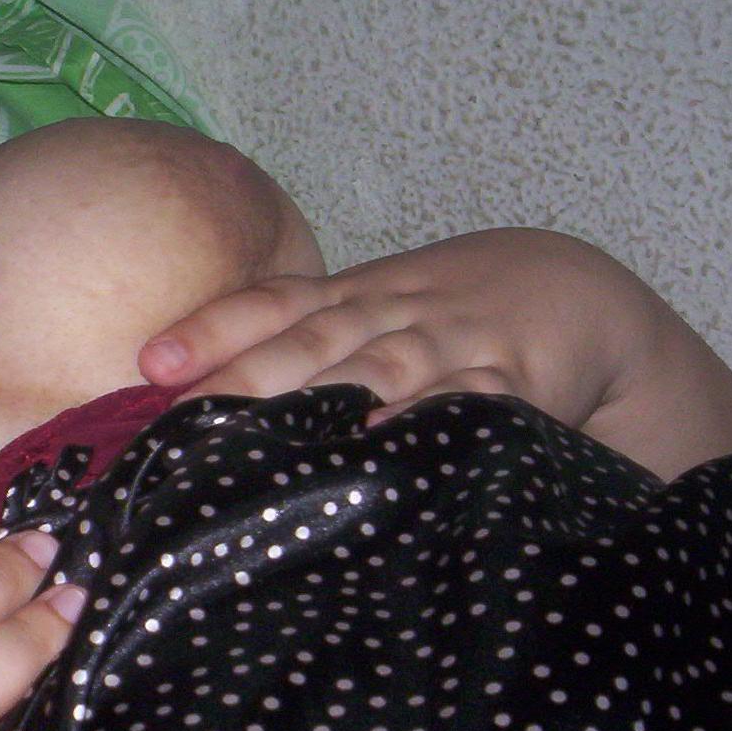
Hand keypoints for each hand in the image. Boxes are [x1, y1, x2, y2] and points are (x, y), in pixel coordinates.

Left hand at [138, 228, 640, 427]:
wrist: (579, 291)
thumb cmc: (444, 315)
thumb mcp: (375, 312)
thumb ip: (300, 342)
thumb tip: (193, 392)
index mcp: (353, 297)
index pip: (273, 304)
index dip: (213, 328)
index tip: (152, 362)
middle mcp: (393, 315)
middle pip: (312, 342)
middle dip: (247, 377)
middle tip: (185, 415)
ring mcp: (452, 344)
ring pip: (378, 368)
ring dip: (322, 396)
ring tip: (262, 434)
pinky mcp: (513, 380)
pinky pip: (468, 399)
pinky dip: (429, 414)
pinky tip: (386, 439)